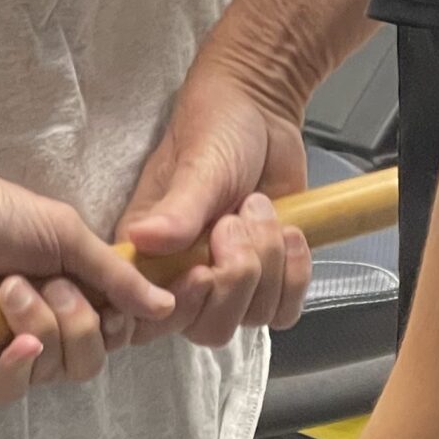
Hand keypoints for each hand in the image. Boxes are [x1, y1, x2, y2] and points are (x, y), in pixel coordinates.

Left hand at [0, 145, 174, 406]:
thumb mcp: (64, 233)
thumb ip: (115, 275)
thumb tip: (166, 305)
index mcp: (69, 288)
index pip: (120, 324)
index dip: (141, 320)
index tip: (163, 300)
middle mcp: (43, 323)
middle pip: (92, 358)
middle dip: (82, 324)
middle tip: (53, 285)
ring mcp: (4, 350)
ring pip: (55, 372)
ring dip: (42, 327)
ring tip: (9, 290)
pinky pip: (10, 390)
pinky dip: (19, 366)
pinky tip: (14, 341)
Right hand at [115, 63, 314, 348]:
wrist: (263, 111)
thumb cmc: (216, 130)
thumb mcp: (198, 167)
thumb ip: (177, 209)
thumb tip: (143, 240)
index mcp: (148, 255)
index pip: (151, 316)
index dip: (182, 306)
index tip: (204, 270)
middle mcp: (183, 277)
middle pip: (208, 328)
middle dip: (235, 279)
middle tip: (236, 221)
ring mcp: (228, 280)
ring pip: (251, 318)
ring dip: (269, 264)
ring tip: (262, 209)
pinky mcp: (267, 277)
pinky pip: (284, 310)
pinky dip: (296, 275)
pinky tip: (291, 233)